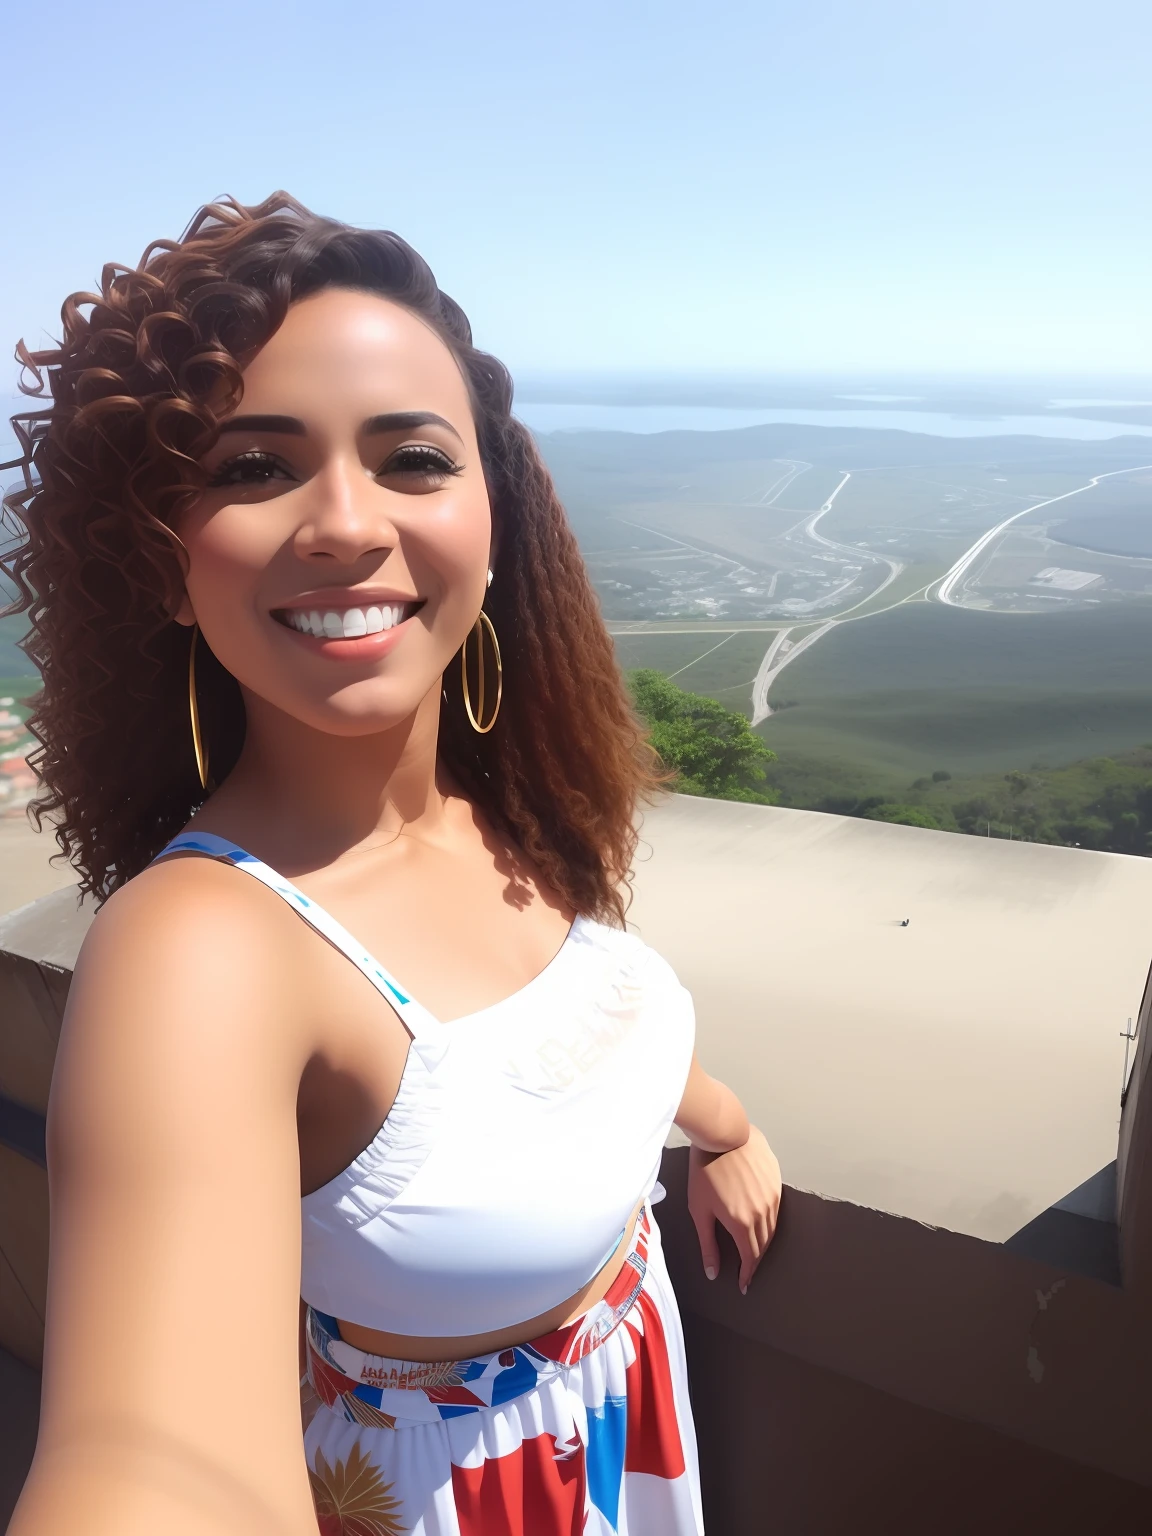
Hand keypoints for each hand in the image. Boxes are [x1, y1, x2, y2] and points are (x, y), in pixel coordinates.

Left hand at [687, 1125, 780, 1294]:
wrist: (722, 1134)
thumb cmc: (704, 1170)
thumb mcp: (700, 1209)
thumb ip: (708, 1244)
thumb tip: (713, 1273)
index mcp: (741, 1223)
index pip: (750, 1257)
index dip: (747, 1274)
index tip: (744, 1285)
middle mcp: (762, 1213)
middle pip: (763, 1245)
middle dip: (755, 1260)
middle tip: (748, 1270)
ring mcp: (772, 1197)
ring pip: (772, 1228)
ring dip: (763, 1242)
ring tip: (753, 1249)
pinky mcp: (776, 1182)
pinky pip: (775, 1210)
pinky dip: (768, 1222)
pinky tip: (760, 1222)